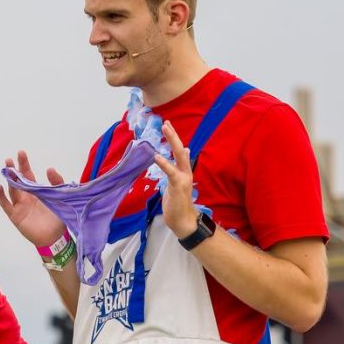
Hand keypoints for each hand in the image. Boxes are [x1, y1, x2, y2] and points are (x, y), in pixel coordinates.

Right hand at [0, 151, 66, 246]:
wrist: (56, 237)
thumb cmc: (58, 218)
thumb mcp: (60, 197)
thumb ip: (57, 182)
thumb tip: (49, 168)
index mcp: (36, 192)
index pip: (28, 175)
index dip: (24, 164)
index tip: (21, 153)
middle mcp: (26, 197)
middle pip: (17, 181)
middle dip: (13, 169)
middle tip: (9, 159)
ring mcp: (20, 206)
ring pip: (12, 190)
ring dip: (8, 179)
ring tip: (6, 168)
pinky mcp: (16, 216)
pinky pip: (6, 205)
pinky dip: (1, 196)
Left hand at [153, 121, 199, 237]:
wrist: (183, 220)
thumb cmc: (177, 203)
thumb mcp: (176, 183)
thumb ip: (178, 168)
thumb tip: (184, 152)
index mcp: (184, 171)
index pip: (179, 151)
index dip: (174, 138)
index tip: (168, 126)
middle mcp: (186, 172)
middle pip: (180, 149)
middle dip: (173, 136)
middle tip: (166, 123)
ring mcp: (184, 178)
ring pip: (179, 155)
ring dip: (172, 141)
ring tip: (165, 129)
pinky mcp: (178, 185)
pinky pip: (171, 172)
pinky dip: (164, 163)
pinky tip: (157, 156)